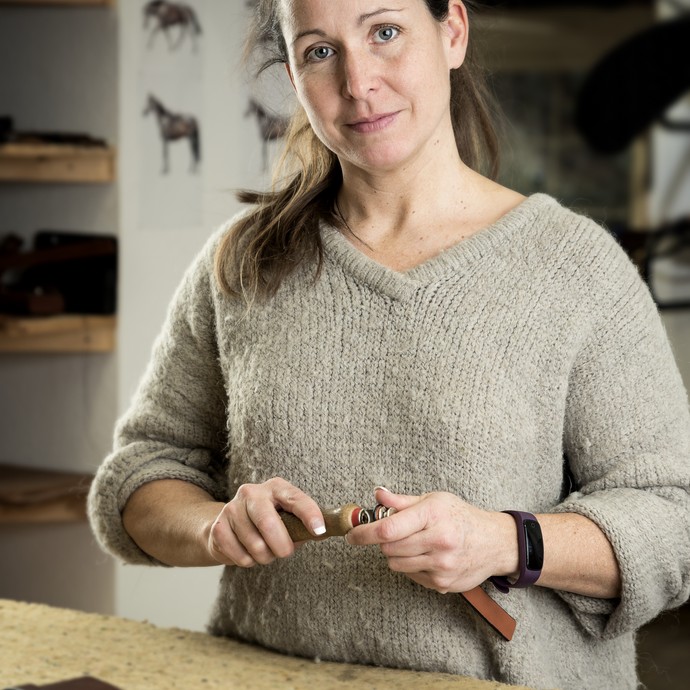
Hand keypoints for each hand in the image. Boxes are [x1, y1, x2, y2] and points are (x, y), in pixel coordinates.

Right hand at [207, 478, 324, 567]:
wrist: (228, 525)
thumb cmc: (267, 522)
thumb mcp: (288, 518)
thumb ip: (304, 525)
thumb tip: (324, 533)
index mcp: (276, 487)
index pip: (295, 499)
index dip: (309, 514)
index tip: (319, 531)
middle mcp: (252, 492)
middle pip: (269, 524)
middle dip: (282, 546)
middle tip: (285, 553)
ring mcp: (232, 508)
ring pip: (255, 545)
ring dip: (265, 557)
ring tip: (264, 551)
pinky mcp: (219, 527)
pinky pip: (240, 556)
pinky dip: (248, 562)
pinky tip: (248, 552)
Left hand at [346, 488, 517, 593]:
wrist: (494, 542)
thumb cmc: (461, 516)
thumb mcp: (433, 500)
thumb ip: (402, 501)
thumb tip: (377, 495)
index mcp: (433, 515)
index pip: (388, 529)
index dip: (364, 533)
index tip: (352, 535)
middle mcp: (438, 541)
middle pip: (388, 548)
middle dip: (382, 541)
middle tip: (391, 533)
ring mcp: (441, 565)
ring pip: (396, 564)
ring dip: (395, 554)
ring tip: (412, 543)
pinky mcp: (443, 583)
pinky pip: (410, 576)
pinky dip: (411, 566)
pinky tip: (426, 555)